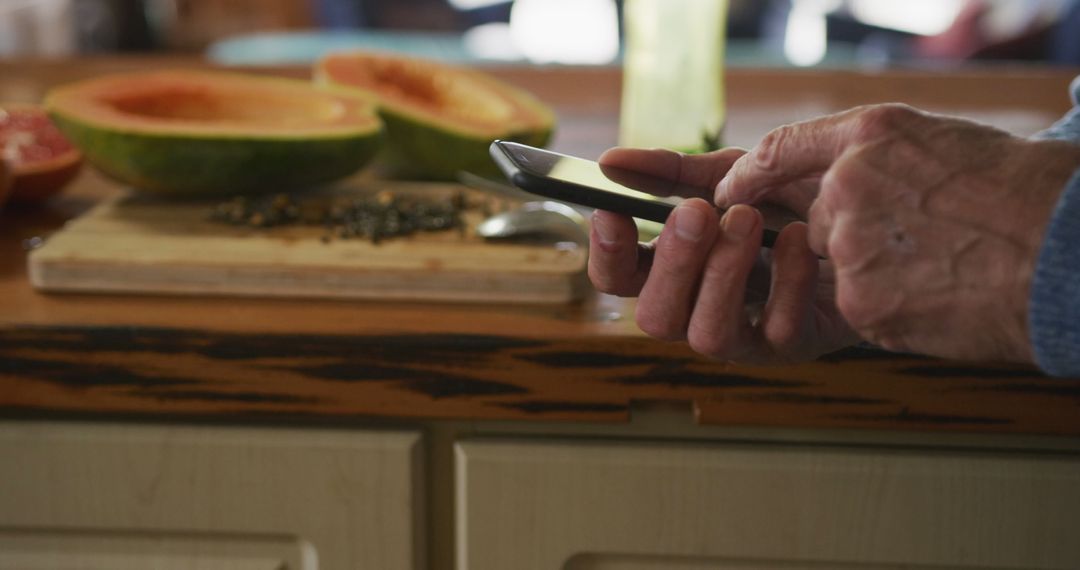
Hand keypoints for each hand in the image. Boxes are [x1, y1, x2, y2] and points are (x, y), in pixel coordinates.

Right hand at [589, 147, 859, 363]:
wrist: (874, 213)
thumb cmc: (793, 200)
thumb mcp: (731, 173)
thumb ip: (672, 170)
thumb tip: (609, 159)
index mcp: (677, 270)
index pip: (620, 279)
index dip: (606, 253)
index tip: (611, 210)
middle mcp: (702, 309)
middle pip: (654, 318)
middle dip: (671, 264)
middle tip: (695, 211)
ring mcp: (748, 335)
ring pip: (706, 335)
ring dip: (721, 274)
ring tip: (747, 218)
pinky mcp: (798, 344)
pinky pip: (777, 329)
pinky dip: (786, 280)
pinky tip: (798, 238)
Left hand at [717, 104, 1079, 361]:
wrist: (1066, 254)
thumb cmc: (1019, 197)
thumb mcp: (940, 144)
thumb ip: (869, 156)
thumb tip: (819, 186)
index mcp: (871, 136)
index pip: (779, 150)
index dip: (748, 177)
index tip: (729, 193)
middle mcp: (849, 185)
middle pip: (812, 223)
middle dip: (843, 239)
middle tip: (910, 244)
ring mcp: (850, 245)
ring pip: (833, 268)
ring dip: (873, 273)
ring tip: (939, 267)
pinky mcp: (859, 300)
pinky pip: (856, 306)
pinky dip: (889, 306)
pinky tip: (937, 294)